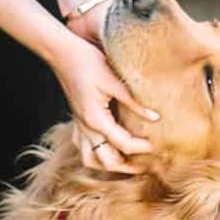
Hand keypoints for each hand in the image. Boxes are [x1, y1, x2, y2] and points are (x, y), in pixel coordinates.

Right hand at [53, 25, 157, 173]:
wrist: (62, 52)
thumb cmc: (87, 62)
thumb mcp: (113, 81)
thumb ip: (134, 102)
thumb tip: (155, 118)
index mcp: (96, 119)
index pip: (123, 144)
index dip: (142, 147)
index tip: (157, 145)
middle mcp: (85, 127)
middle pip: (106, 160)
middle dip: (127, 167)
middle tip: (146, 165)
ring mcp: (79, 125)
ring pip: (89, 159)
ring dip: (108, 164)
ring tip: (125, 162)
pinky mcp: (76, 119)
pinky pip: (82, 146)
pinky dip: (95, 153)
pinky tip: (106, 147)